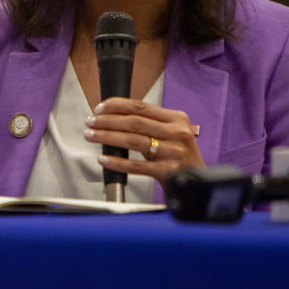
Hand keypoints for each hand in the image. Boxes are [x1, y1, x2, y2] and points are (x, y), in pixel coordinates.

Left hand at [83, 98, 203, 184]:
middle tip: (90, 122)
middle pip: (134, 122)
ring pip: (133, 140)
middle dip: (107, 120)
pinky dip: (117, 162)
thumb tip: (112, 116)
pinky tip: (104, 158)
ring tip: (92, 136)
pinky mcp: (168, 171)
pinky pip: (136, 165)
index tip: (99, 108)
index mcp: (177, 119)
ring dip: (107, 137)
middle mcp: (177, 133)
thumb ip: (150, 123)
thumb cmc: (179, 156)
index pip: (141, 106)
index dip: (116, 105)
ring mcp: (174, 152)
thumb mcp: (171, 133)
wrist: (198, 182)